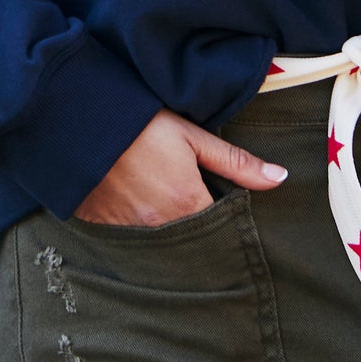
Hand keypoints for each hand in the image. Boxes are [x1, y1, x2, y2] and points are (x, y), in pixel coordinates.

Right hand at [71, 108, 287, 226]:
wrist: (81, 121)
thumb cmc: (142, 124)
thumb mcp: (193, 136)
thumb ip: (236, 162)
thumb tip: (279, 178)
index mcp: (187, 204)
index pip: (219, 227)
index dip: (225, 216)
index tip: (224, 204)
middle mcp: (160, 227)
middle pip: (190, 238)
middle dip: (197, 227)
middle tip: (192, 202)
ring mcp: (128, 230)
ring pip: (160, 240)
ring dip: (167, 227)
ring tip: (163, 200)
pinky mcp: (102, 227)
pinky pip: (128, 236)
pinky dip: (137, 225)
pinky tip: (136, 203)